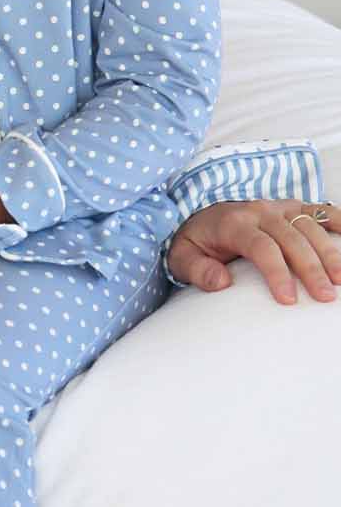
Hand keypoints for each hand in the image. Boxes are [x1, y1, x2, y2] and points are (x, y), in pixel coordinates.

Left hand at [168, 197, 340, 304]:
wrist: (199, 217)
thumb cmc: (195, 243)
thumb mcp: (181, 259)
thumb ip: (198, 271)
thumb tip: (221, 282)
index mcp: (233, 223)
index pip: (261, 247)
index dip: (276, 272)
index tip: (288, 300)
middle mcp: (259, 211)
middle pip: (291, 238)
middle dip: (310, 268)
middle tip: (324, 297)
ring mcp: (279, 207)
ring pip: (310, 227)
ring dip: (330, 253)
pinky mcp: (293, 207)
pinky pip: (320, 210)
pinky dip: (339, 221)